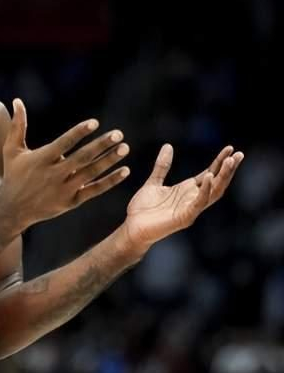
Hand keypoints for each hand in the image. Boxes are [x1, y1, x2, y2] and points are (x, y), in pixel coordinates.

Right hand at [0, 98, 129, 228]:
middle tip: (118, 134)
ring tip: (124, 148)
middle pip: (82, 158)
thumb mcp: (12, 150)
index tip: (94, 123)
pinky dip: (110, 181)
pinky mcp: (71, 201)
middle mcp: (54, 174)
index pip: (64, 144)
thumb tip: (17, 100)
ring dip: (109, 160)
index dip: (79, 133)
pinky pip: (94, 190)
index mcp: (41, 159)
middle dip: (101, 145)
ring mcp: (64, 189)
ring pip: (91, 173)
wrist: (13, 209)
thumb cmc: (14, 174)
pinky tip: (124, 171)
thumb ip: (18, 125)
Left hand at [121, 144, 243, 256]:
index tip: (230, 148)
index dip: (220, 162)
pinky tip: (209, 177)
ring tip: (230, 162)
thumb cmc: (143, 209)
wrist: (132, 227)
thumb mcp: (154, 182)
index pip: (210, 174)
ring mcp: (190, 209)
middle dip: (229, 169)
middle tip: (240, 154)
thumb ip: (162, 166)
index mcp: (187, 190)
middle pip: (217, 183)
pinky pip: (198, 204)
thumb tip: (168, 145)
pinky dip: (205, 191)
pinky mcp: (184, 218)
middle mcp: (192, 199)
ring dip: (223, 177)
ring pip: (213, 192)